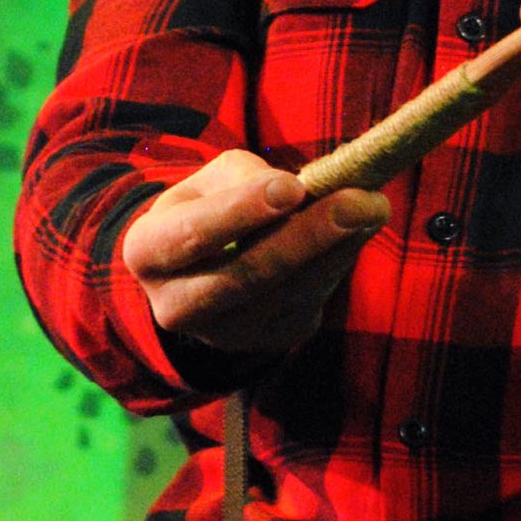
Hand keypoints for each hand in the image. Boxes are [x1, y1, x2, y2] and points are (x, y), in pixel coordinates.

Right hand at [122, 151, 387, 362]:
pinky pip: (311, 301)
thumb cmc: (208, 208)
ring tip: (372, 206)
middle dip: (308, 237)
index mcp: (148, 253)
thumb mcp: (211, 180)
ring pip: (288, 292)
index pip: (192, 235)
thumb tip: (304, 194)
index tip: (292, 187)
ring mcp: (224, 334)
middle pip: (247, 276)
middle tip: (359, 202)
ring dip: (338, 247)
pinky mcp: (268, 342)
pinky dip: (340, 263)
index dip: (242, 211)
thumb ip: (248, 178)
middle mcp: (177, 306)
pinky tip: (358, 231)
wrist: (202, 268)